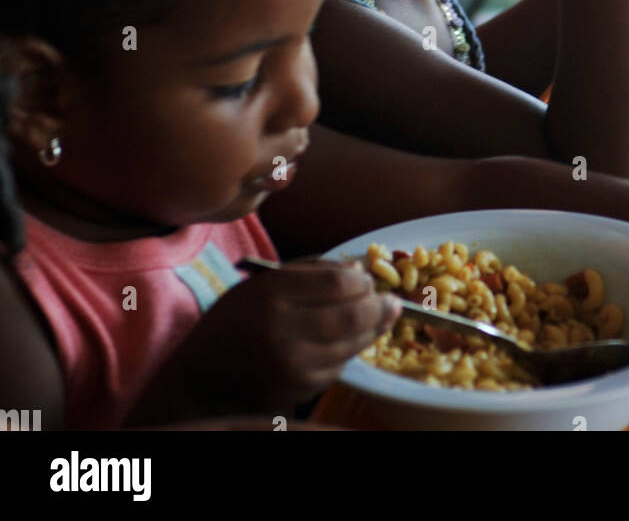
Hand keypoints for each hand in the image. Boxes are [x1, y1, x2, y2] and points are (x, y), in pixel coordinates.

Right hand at [150, 259, 400, 416]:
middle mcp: (282, 330)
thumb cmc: (234, 322)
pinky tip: (354, 340)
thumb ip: (308, 273)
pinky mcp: (299, 391)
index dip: (360, 279)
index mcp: (271, 293)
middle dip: (378, 305)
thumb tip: (357, 271)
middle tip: (390, 300)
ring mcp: (292, 365)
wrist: (202, 378)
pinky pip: (339, 367)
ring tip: (384, 316)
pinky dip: (351, 352)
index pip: (337, 282)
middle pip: (352, 314)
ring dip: (373, 329)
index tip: (366, 278)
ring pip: (352, 344)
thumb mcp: (261, 284)